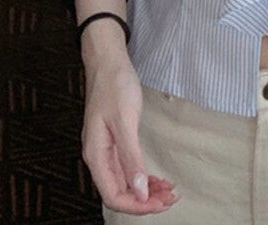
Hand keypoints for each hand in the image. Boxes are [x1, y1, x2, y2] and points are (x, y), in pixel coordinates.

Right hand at [82, 51, 177, 214]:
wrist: (108, 61)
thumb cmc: (113, 85)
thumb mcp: (124, 120)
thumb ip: (131, 157)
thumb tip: (139, 190)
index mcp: (96, 154)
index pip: (113, 195)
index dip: (136, 205)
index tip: (159, 203)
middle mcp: (99, 156)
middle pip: (120, 192)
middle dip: (145, 200)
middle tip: (171, 198)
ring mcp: (106, 149)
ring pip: (125, 182)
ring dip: (146, 190)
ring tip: (168, 191)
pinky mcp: (115, 142)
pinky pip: (128, 169)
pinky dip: (143, 176)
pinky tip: (157, 178)